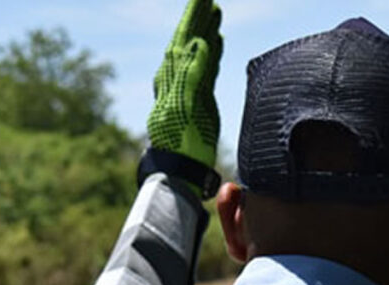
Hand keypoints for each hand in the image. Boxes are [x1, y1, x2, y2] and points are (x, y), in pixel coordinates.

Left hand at [146, 0, 222, 170]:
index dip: (193, 17)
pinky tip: (216, 41)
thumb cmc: (180, 139)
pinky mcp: (200, 98)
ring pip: (198, 50)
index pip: (183, 38)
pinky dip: (211, 51)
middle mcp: (178, 77)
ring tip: (213, 11)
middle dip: (198, 17)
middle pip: (189, 39)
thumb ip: (191, 73)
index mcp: (172, 75)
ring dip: (205, 30)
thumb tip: (199, 43)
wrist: (181, 165)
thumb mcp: (184, 106)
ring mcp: (189, 87)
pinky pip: (206, 66)